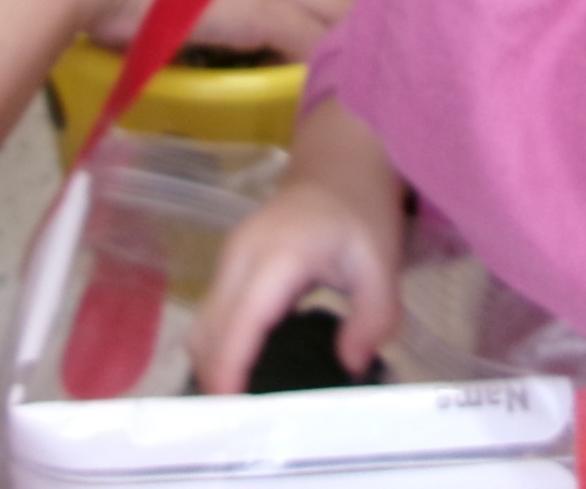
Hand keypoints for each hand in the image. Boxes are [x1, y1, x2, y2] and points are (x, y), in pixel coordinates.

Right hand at [190, 100, 404, 393]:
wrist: (339, 163)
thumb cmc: (360, 210)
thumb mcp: (382, 263)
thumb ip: (373, 317)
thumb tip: (350, 363)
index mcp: (277, 254)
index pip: (241, 320)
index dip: (230, 367)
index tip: (233, 408)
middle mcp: (241, 255)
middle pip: (209, 327)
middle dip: (216, 376)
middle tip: (242, 421)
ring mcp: (229, 256)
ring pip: (203, 322)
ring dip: (213, 363)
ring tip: (242, 403)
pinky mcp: (229, 264)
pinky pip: (212, 313)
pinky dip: (218, 345)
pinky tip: (243, 370)